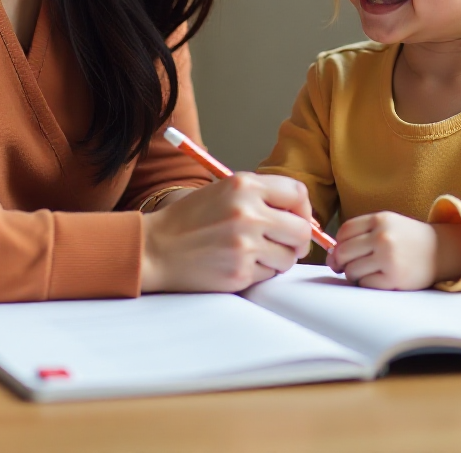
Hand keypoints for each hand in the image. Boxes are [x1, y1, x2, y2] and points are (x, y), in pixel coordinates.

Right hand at [140, 173, 311, 292]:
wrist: (156, 247)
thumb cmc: (190, 219)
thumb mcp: (224, 191)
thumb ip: (261, 197)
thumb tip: (303, 217)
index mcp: (244, 185)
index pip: (298, 193)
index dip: (303, 209)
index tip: (297, 219)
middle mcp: (248, 212)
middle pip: (302, 230)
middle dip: (298, 240)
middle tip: (285, 244)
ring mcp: (245, 244)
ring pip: (289, 257)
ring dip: (278, 259)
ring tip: (253, 253)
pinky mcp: (240, 272)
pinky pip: (269, 275)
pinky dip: (259, 272)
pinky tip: (237, 263)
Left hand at [325, 211, 460, 289]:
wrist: (441, 250)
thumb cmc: (407, 238)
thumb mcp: (387, 224)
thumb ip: (362, 232)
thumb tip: (332, 253)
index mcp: (379, 220)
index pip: (344, 232)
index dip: (336, 244)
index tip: (338, 252)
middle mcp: (383, 237)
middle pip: (344, 252)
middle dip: (339, 262)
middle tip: (342, 267)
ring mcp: (388, 257)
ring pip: (352, 270)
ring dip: (352, 274)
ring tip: (362, 273)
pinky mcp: (394, 278)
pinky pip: (365, 284)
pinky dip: (365, 283)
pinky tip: (375, 278)